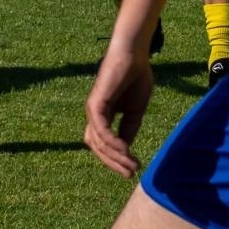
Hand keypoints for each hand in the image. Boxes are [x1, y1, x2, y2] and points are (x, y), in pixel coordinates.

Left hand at [84, 44, 153, 176]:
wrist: (134, 54)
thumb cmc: (135, 76)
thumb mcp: (135, 110)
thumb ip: (129, 128)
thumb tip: (126, 150)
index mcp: (103, 116)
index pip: (103, 145)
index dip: (116, 159)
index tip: (134, 169)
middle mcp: (94, 115)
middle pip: (97, 148)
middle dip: (113, 163)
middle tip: (131, 174)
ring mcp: (93, 109)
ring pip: (98, 142)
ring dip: (115, 156)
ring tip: (132, 165)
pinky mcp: (95, 103)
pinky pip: (100, 129)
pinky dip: (111, 142)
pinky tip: (124, 150)